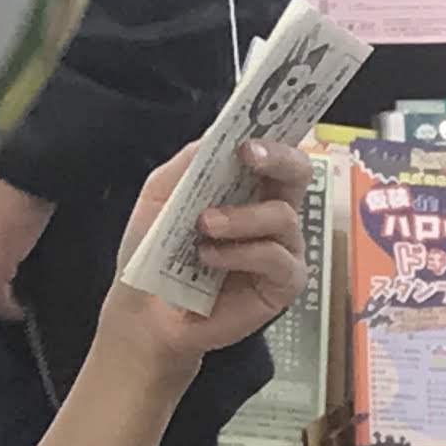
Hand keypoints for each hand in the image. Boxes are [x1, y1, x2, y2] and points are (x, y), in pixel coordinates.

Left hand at [97, 139, 311, 372]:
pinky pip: (277, 259)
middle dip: (279, 159)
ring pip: (285, 217)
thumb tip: (219, 137)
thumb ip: (189, 164)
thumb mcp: (161, 194)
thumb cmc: (154, 250)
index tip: (247, 140)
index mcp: (247, 188)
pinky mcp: (284, 285)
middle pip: (300, 174)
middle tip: (249, 158)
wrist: (146, 308)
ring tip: (205, 226)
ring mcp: (283, 249)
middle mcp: (272, 214)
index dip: (271, 140)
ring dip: (242, 217)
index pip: (274, 154)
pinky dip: (243, 253)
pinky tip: (211, 259)